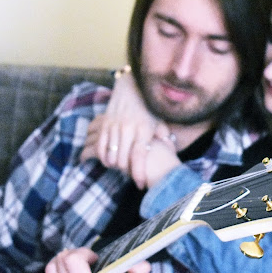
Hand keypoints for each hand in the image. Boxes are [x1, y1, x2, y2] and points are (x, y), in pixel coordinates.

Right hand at [81, 68, 172, 188]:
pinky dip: (102, 156)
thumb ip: (164, 135)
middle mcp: (128, 128)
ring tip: (120, 168)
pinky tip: (108, 160)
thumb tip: (171, 149)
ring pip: (110, 154)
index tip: (140, 184)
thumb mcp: (158, 121)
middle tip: (130, 174)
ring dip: (114, 164)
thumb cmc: (148, 108)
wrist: (132, 88)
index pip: (139, 155)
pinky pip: (100, 145)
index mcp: (144, 129)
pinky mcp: (105, 124)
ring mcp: (115, 126)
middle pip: (123, 159)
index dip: (139, 173)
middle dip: (125, 171)